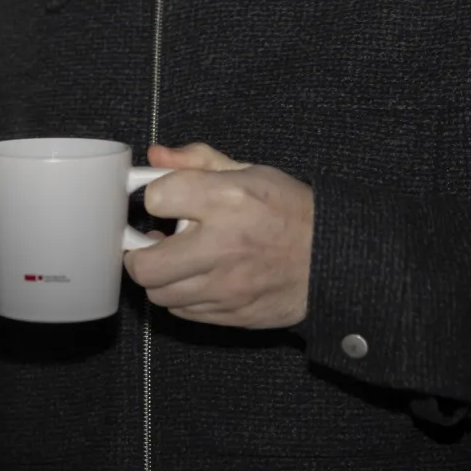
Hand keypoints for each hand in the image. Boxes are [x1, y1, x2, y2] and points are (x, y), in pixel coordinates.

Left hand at [123, 142, 313, 329]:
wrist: (333, 258)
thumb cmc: (291, 212)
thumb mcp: (248, 171)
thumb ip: (197, 160)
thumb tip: (157, 156)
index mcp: (227, 200)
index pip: (156, 198)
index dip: (153, 195)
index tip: (163, 198)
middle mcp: (222, 246)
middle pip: (144, 264)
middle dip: (138, 251)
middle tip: (147, 242)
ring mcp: (226, 286)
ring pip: (159, 293)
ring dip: (159, 276)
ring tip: (173, 261)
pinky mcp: (232, 314)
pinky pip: (184, 312)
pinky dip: (181, 296)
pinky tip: (194, 279)